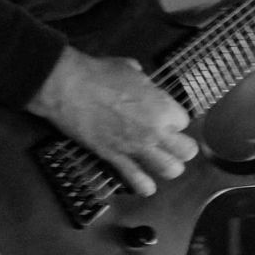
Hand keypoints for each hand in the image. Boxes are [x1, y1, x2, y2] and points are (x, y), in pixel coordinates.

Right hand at [29, 46, 195, 196]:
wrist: (69, 88)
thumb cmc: (97, 74)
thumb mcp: (129, 68)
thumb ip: (143, 82)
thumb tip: (142, 83)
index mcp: (161, 106)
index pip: (184, 121)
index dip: (174, 120)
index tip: (167, 119)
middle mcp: (155, 130)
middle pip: (185, 150)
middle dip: (182, 148)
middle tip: (174, 145)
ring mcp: (136, 146)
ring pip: (169, 170)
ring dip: (169, 168)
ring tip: (164, 164)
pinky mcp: (114, 157)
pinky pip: (136, 179)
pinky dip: (144, 185)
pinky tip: (147, 186)